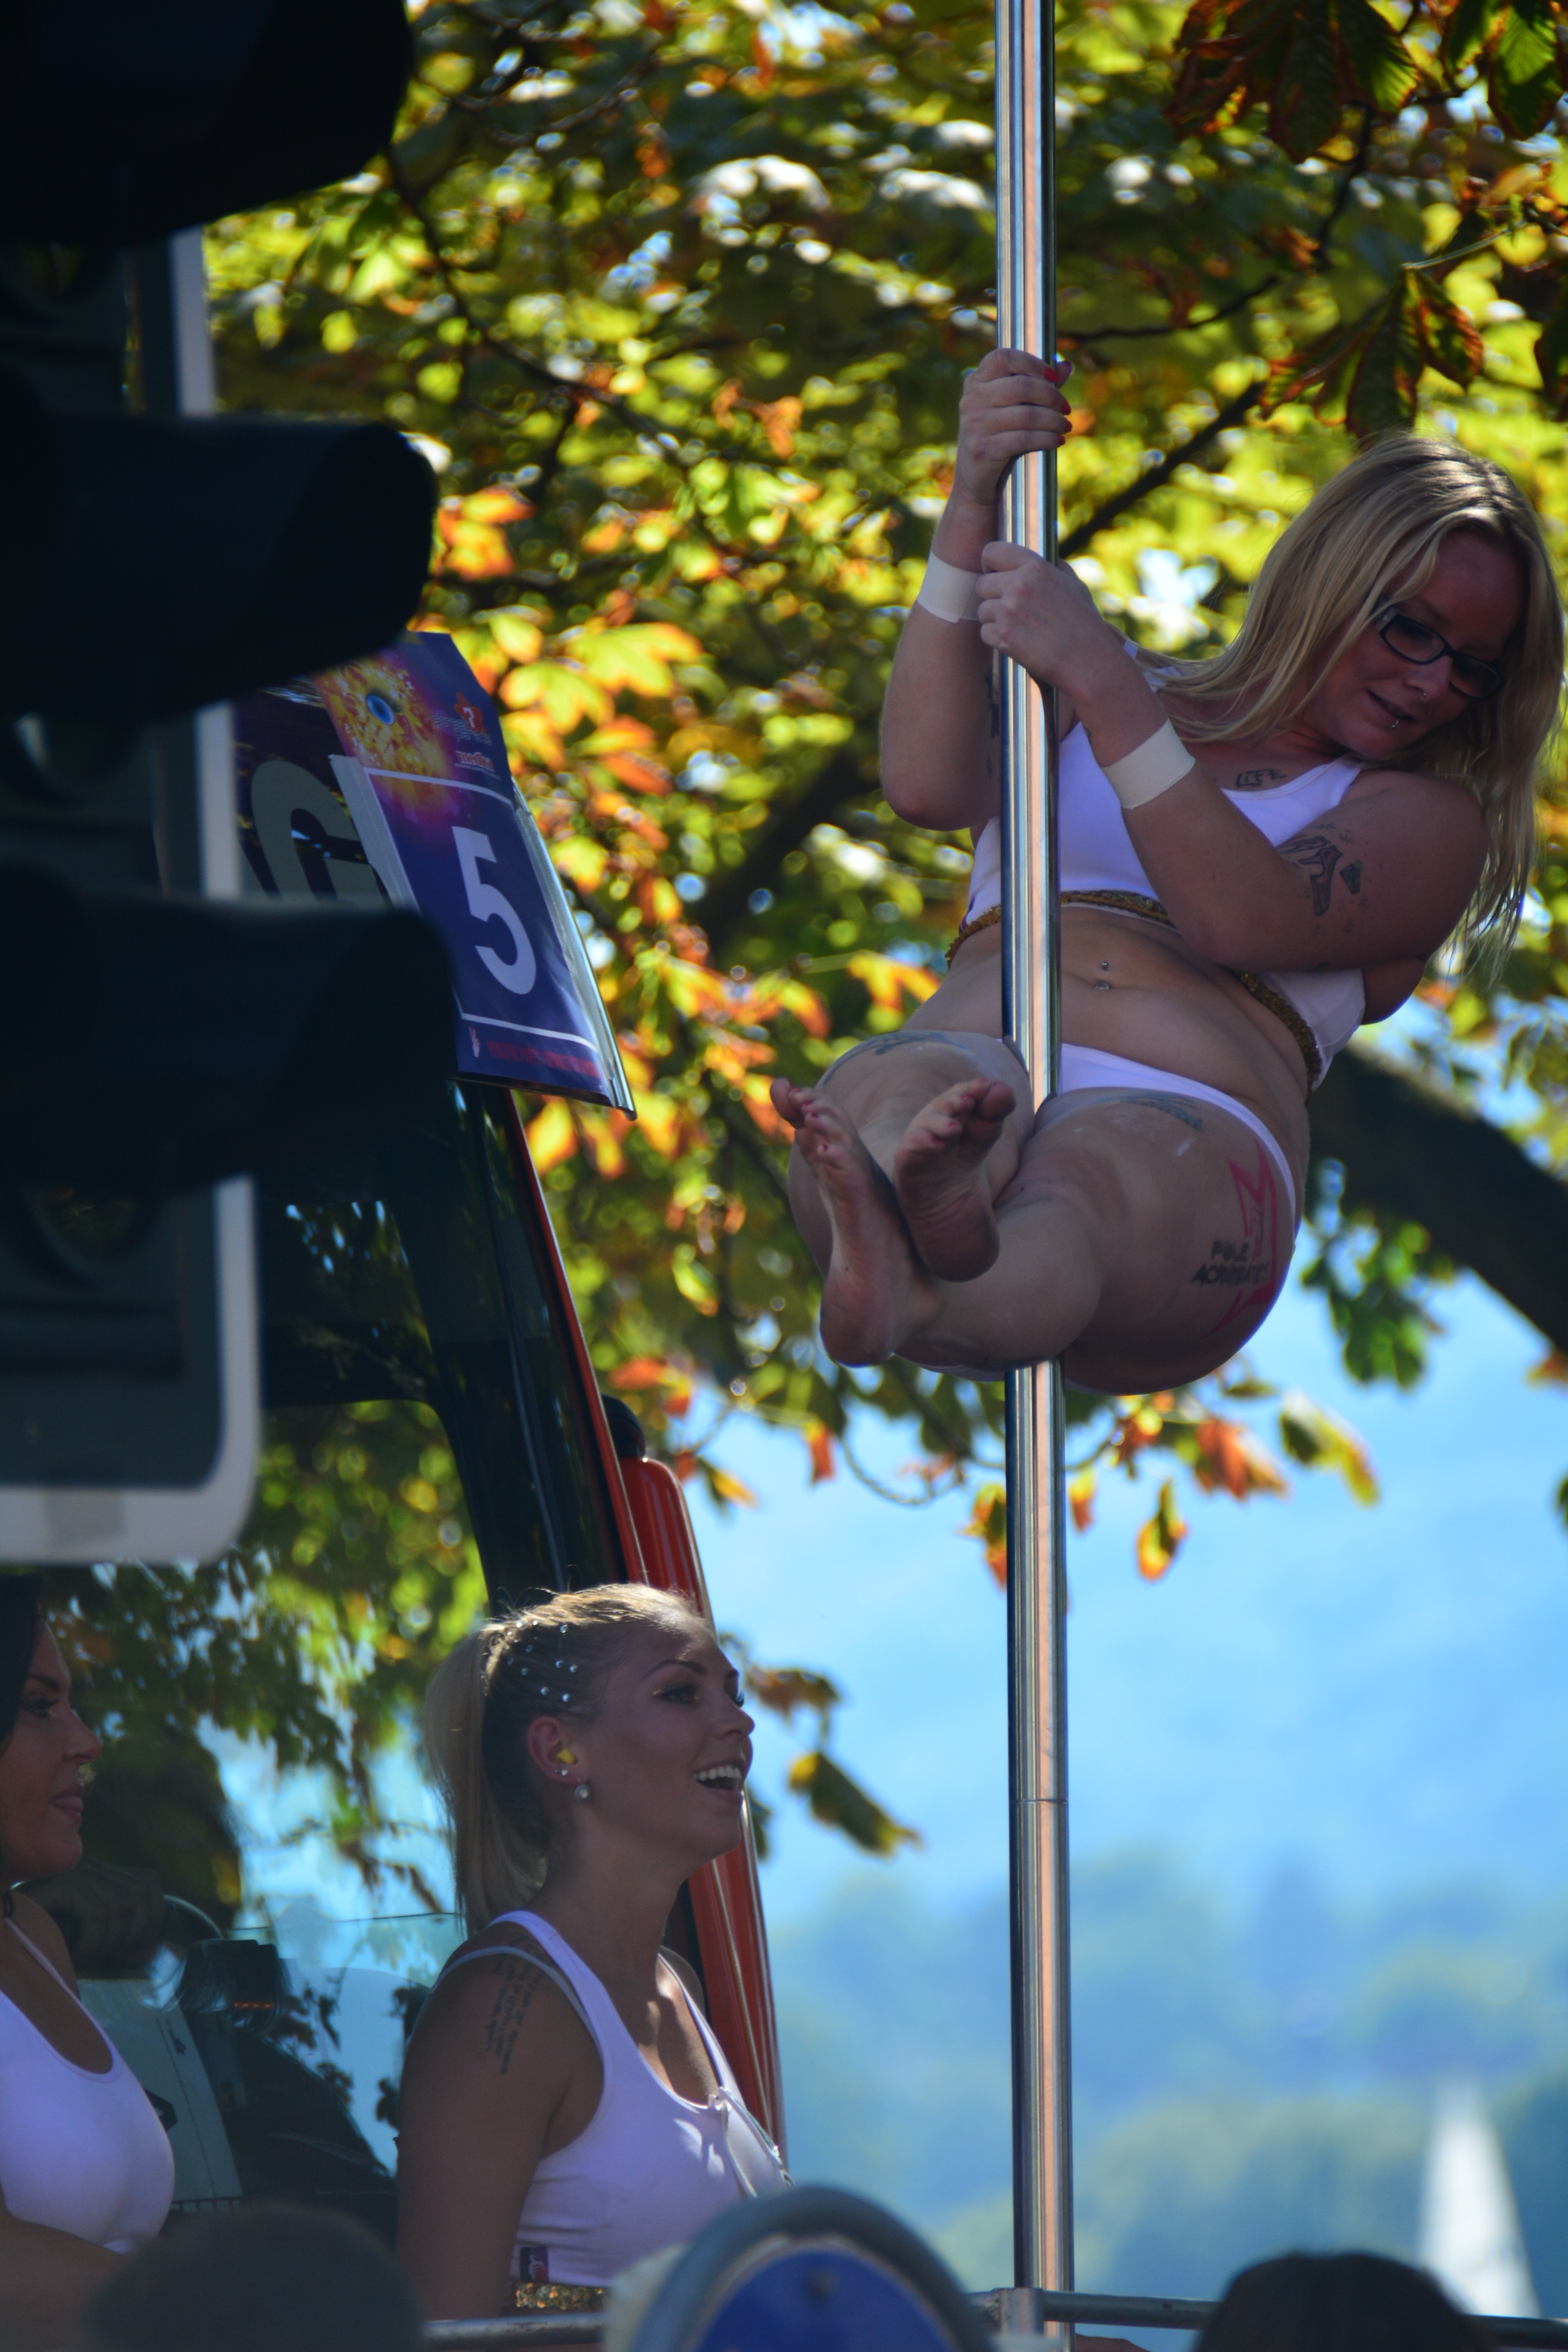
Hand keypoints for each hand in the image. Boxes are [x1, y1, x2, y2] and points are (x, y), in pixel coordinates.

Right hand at [22, 1860, 165, 1973]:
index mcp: (99, 1871)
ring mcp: (76, 1870)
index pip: (149, 1882)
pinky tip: (78, 1954)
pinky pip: (97, 1913)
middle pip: (142, 1894)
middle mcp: (91, 1865)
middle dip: (134, 1933)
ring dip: (110, 1941)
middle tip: (107, 1956)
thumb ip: (117, 1940)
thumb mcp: (85, 1936)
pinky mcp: (63, 1882)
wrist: (5, 1929)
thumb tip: (150, 1950)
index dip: (152, 1918)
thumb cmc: (42, 1938)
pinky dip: (94, 1941)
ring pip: (123, 1905)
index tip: (140, 1947)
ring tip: (89, 1957)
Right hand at [952, 348, 1072, 513]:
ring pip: (1026, 415)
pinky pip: (1023, 439)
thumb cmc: (998, 438)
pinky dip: (1046, 439)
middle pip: (1021, 386)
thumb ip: (1036, 385)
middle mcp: (972, 400)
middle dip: (1051, 396)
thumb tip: (1066, 366)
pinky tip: (1057, 441)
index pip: (1004, 357)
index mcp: (976, 381)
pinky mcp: (982, 449)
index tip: (1054, 377)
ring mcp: (975, 425)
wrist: (976, 481)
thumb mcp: (1012, 408)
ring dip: (1054, 421)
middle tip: (1066, 408)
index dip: (1033, 363)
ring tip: (1065, 427)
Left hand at [975, 541, 1117, 686]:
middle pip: (982, 584)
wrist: (1086, 659)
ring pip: (983, 610)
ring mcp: (1008, 611)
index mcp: (1035, 567)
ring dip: (995, 619)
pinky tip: (1018, 642)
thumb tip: (1042, 560)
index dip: (988, 563)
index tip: (992, 573)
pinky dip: (997, 639)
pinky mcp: (1003, 635)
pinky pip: (985, 633)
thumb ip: (1054, 568)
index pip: (992, 552)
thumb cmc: (1084, 623)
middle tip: (1011, 610)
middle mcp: (1018, 585)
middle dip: (993, 596)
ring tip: (1020, 628)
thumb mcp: (1074, 585)